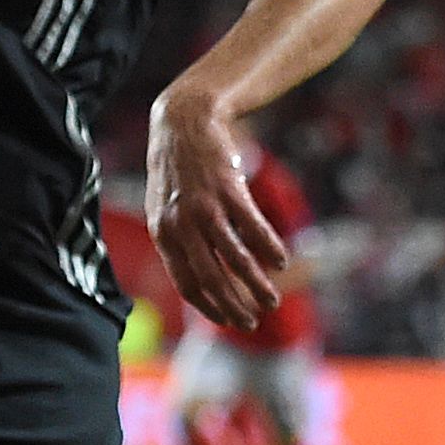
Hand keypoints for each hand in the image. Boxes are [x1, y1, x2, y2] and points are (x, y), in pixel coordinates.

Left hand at [146, 93, 293, 330]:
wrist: (183, 122)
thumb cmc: (176, 170)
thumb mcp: (164, 208)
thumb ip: (177, 241)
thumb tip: (198, 278)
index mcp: (163, 234)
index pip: (187, 284)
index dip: (211, 307)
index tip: (230, 321)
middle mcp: (181, 224)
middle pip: (211, 278)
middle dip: (234, 305)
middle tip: (254, 321)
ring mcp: (205, 207)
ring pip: (234, 259)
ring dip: (256, 284)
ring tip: (272, 300)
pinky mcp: (228, 189)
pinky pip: (253, 228)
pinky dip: (269, 248)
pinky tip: (281, 262)